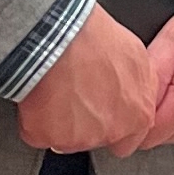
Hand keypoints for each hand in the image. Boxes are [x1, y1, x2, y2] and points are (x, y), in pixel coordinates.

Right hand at [17, 3, 159, 156]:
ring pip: (67, 138)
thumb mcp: (133, 55)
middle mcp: (112, 130)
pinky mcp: (46, 137)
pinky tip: (37, 95)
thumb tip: (125, 84)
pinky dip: (34, 118)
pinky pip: (39, 132)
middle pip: (97, 137)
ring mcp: (78, 138)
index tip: (101, 112)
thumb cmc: (93, 37)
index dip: (112, 122)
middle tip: (74, 96)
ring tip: (54, 88)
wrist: (57, 36)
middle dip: (85, 123)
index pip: (130, 137)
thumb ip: (133, 83)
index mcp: (139, 113)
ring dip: (59, 120)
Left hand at [137, 11, 173, 147]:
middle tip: (154, 87)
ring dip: (166, 117)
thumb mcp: (173, 38)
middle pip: (157, 137)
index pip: (144, 134)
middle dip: (148, 117)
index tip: (129, 102)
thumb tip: (131, 95)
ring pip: (172, 136)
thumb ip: (150, 71)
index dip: (131, 119)